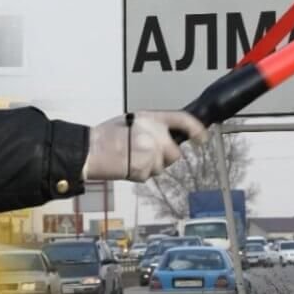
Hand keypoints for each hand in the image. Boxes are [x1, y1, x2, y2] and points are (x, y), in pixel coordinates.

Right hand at [83, 111, 206, 181]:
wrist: (91, 150)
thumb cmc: (106, 136)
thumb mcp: (132, 120)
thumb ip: (152, 126)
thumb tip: (165, 136)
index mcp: (151, 118)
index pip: (182, 120)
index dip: (197, 129)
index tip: (202, 137)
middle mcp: (154, 135)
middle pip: (174, 153)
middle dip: (164, 156)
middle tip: (145, 153)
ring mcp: (150, 153)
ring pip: (162, 166)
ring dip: (151, 165)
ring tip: (131, 157)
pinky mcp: (144, 170)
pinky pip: (149, 175)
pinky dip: (140, 173)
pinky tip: (127, 164)